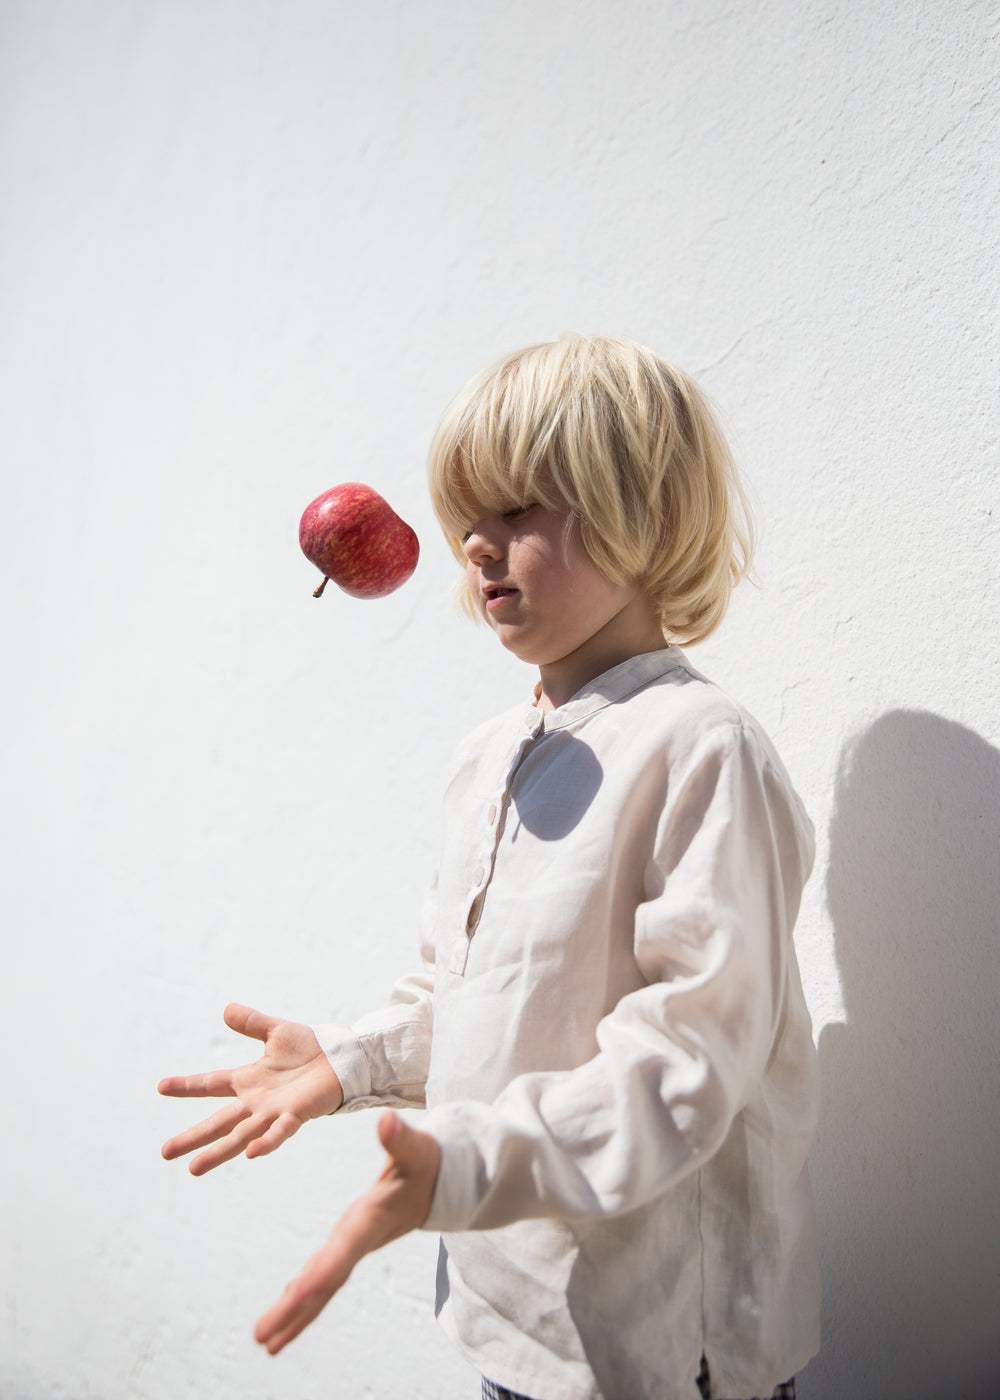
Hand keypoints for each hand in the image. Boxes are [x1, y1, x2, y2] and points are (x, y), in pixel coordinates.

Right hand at [159, 1003, 343, 1174]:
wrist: (343, 1058)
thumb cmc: (312, 1048)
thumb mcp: (276, 1031)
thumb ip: (252, 1022)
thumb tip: (226, 1009)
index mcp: (250, 1080)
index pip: (211, 1084)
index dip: (187, 1086)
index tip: (160, 1087)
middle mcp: (257, 1101)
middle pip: (218, 1122)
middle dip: (192, 1137)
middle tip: (165, 1153)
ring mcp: (274, 1111)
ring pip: (241, 1135)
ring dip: (218, 1152)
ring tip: (194, 1169)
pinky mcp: (296, 1115)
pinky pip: (279, 1132)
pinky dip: (266, 1143)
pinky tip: (250, 1154)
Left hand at [255, 1111, 440, 1354]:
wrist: (441, 1184)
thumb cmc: (426, 1163)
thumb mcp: (417, 1148)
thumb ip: (401, 1138)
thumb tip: (386, 1120)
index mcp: (373, 1219)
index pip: (346, 1248)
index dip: (324, 1270)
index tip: (298, 1293)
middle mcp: (360, 1240)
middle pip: (326, 1280)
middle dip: (296, 1309)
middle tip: (263, 1339)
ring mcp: (354, 1246)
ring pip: (322, 1285)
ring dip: (294, 1313)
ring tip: (265, 1341)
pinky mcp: (350, 1244)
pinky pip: (324, 1277)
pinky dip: (303, 1297)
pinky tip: (284, 1310)